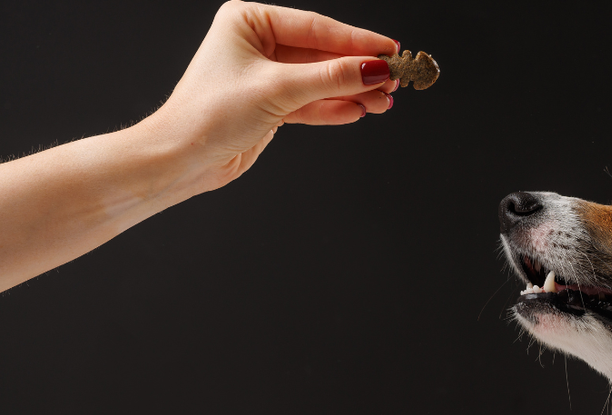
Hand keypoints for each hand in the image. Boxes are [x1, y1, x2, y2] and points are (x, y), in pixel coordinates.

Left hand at [143, 0, 399, 197]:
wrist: (180, 160)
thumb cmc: (209, 114)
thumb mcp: (279, 89)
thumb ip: (332, 78)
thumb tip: (375, 69)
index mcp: (249, 21)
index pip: (317, 28)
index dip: (357, 41)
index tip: (391, 51)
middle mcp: (257, 44)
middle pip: (322, 54)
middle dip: (358, 71)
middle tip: (394, 80)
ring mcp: (265, 75)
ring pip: (321, 81)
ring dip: (352, 92)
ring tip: (384, 102)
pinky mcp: (270, 105)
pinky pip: (311, 102)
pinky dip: (334, 108)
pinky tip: (359, 111)